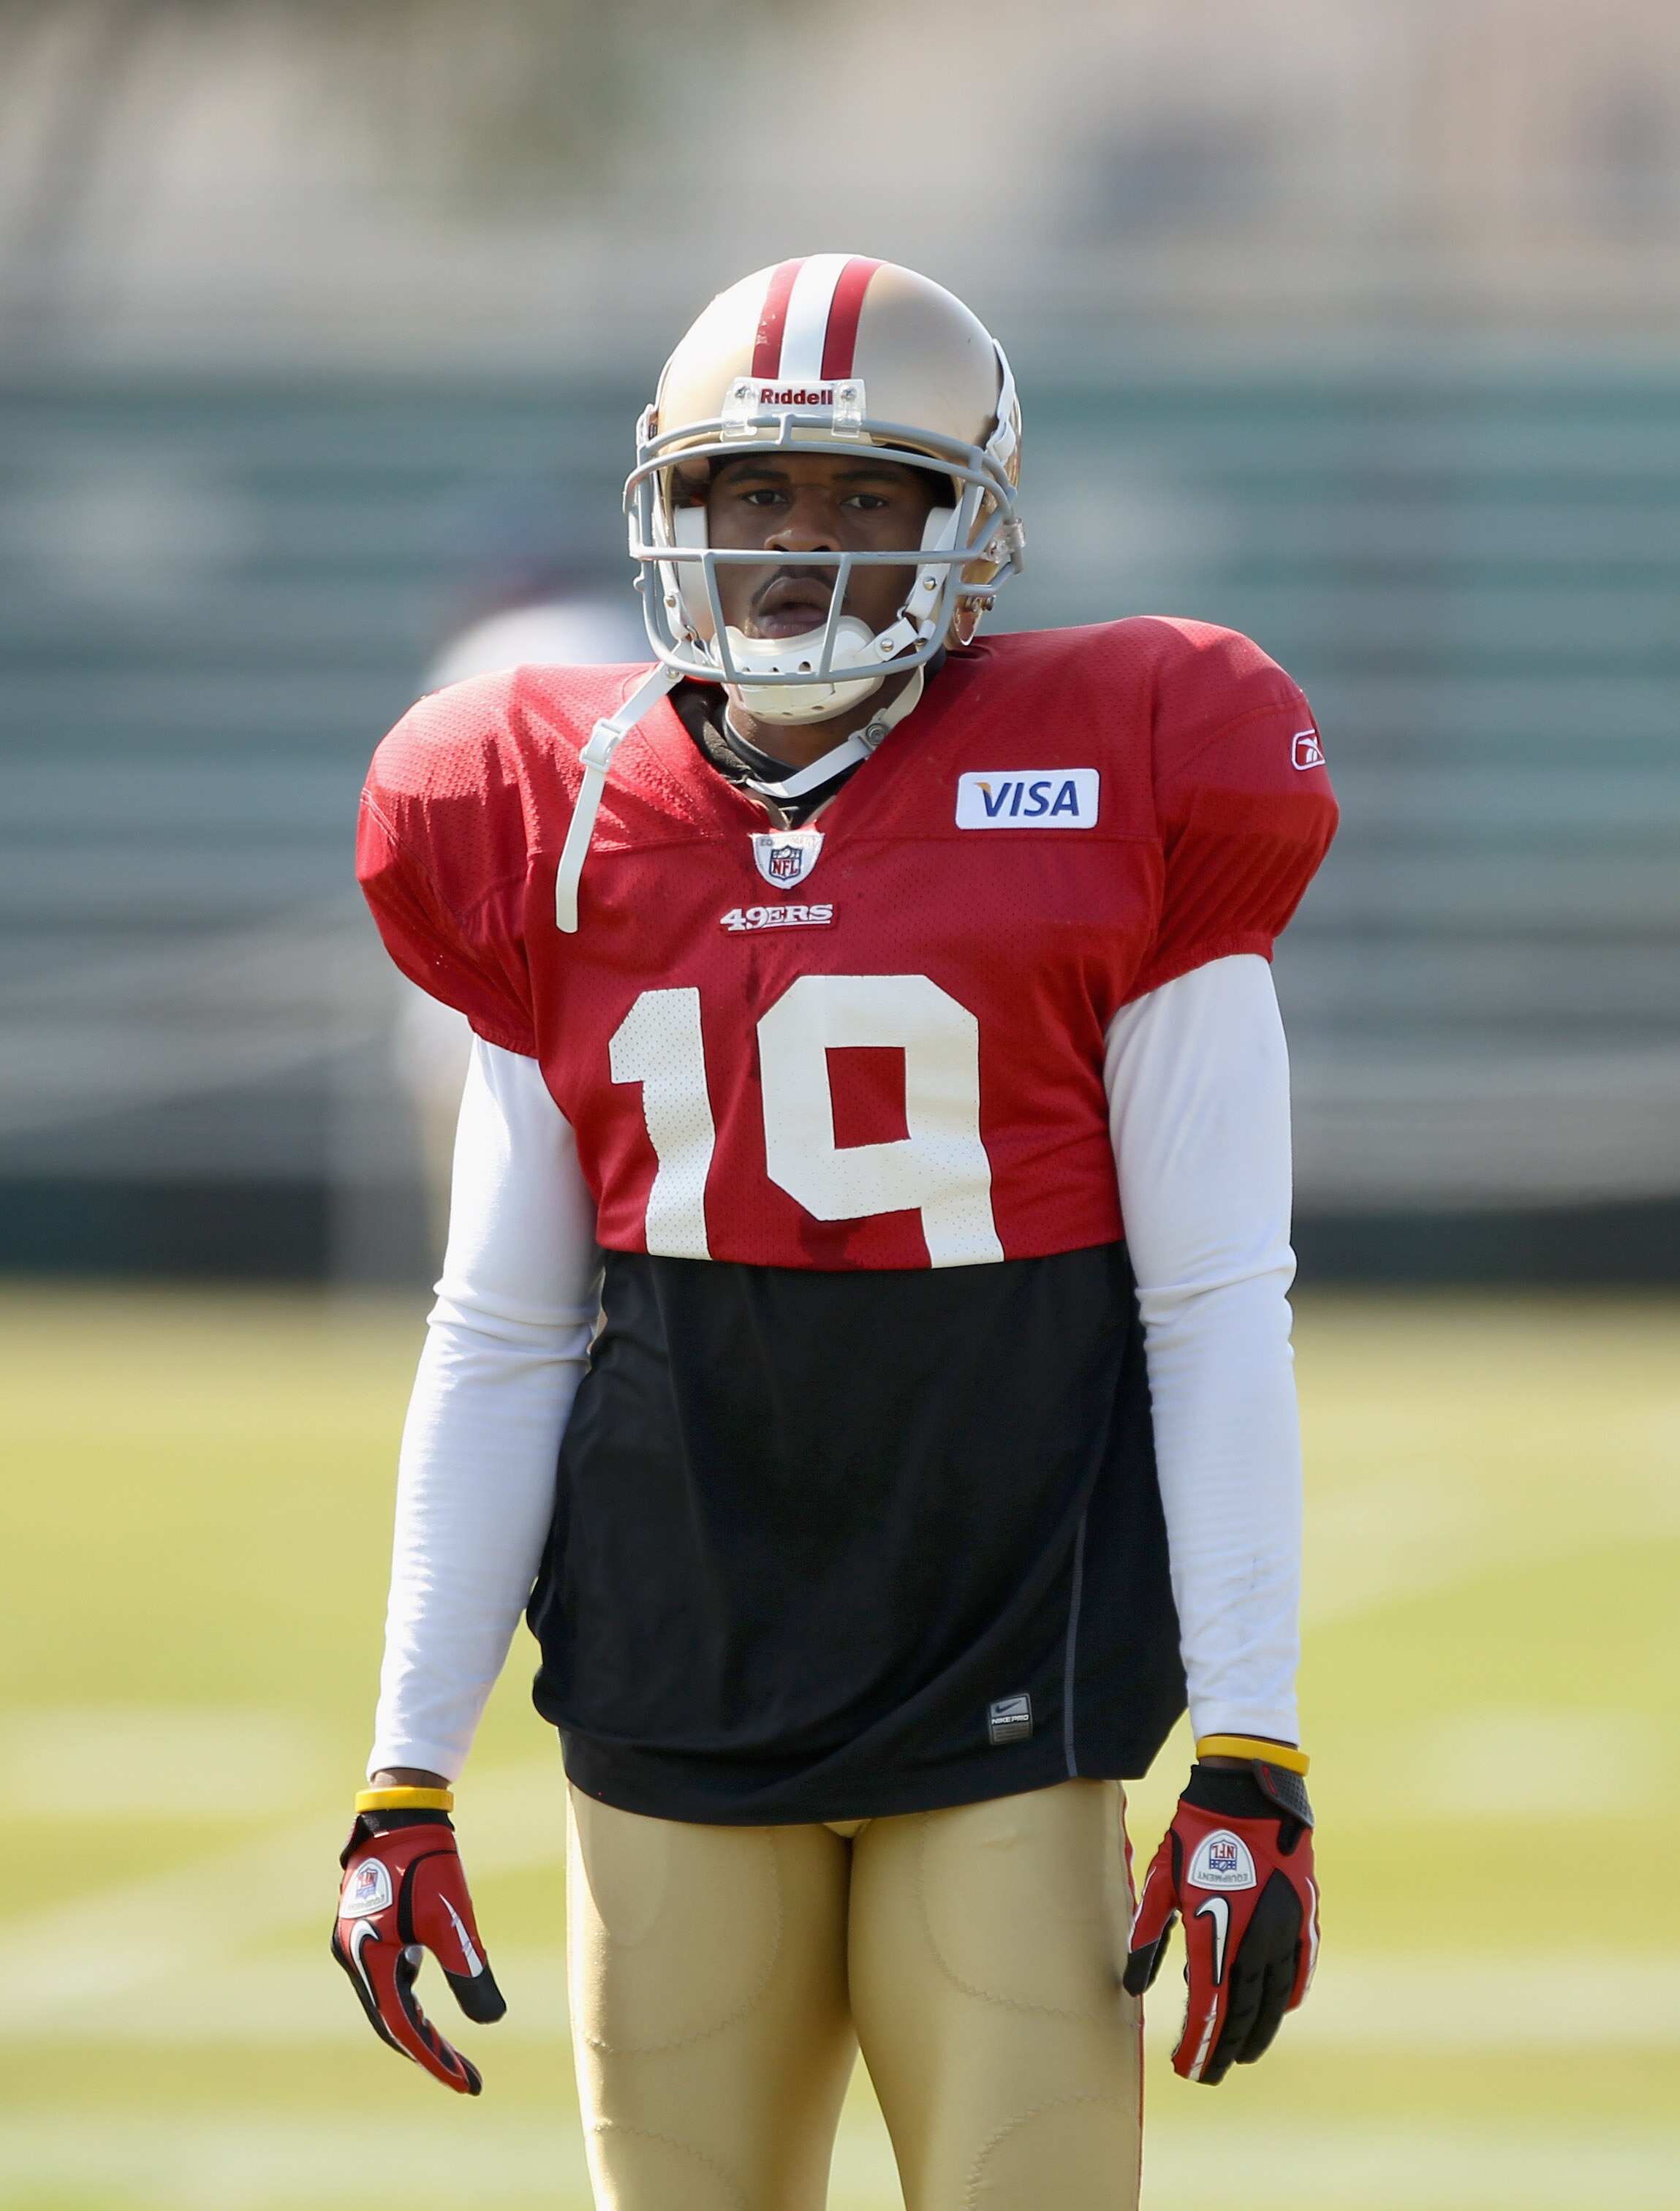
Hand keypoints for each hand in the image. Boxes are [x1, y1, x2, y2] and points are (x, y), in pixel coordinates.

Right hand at [332, 1811, 505, 2092]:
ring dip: (417, 2025)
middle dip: (429, 2050)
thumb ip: (469, 1970)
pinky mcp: (363, 1929)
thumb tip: (493, 2020)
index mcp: (369, 1959)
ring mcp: (354, 1942)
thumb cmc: (428, 1862)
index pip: (405, 2027)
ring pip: (386, 2000)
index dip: (437, 2059)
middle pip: (391, 2020)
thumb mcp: (453, 1919)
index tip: (468, 2084)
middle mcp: (353, 1956)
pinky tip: (427, 2000)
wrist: (402, 1812)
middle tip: (465, 2076)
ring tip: (451, 2050)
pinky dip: (407, 1996)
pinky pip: (384, 1976)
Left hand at [1123, 1758, 1317, 2083]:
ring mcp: (1285, 1929)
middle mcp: (1256, 1940)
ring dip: (1259, 2030)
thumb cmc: (1195, 1834)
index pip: (1207, 2006)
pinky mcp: (1303, 1914)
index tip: (1185, 2067)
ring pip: (1274, 1997)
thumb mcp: (1162, 1882)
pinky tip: (1280, 2009)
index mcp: (1217, 1932)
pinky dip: (1289, 1994)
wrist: (1246, 1792)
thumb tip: (1133, 1985)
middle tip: (1212, 2072)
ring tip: (1243, 2052)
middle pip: (1243, 2011)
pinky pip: (1300, 1968)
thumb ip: (1149, 1936)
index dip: (1197, 2042)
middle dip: (1226, 2047)